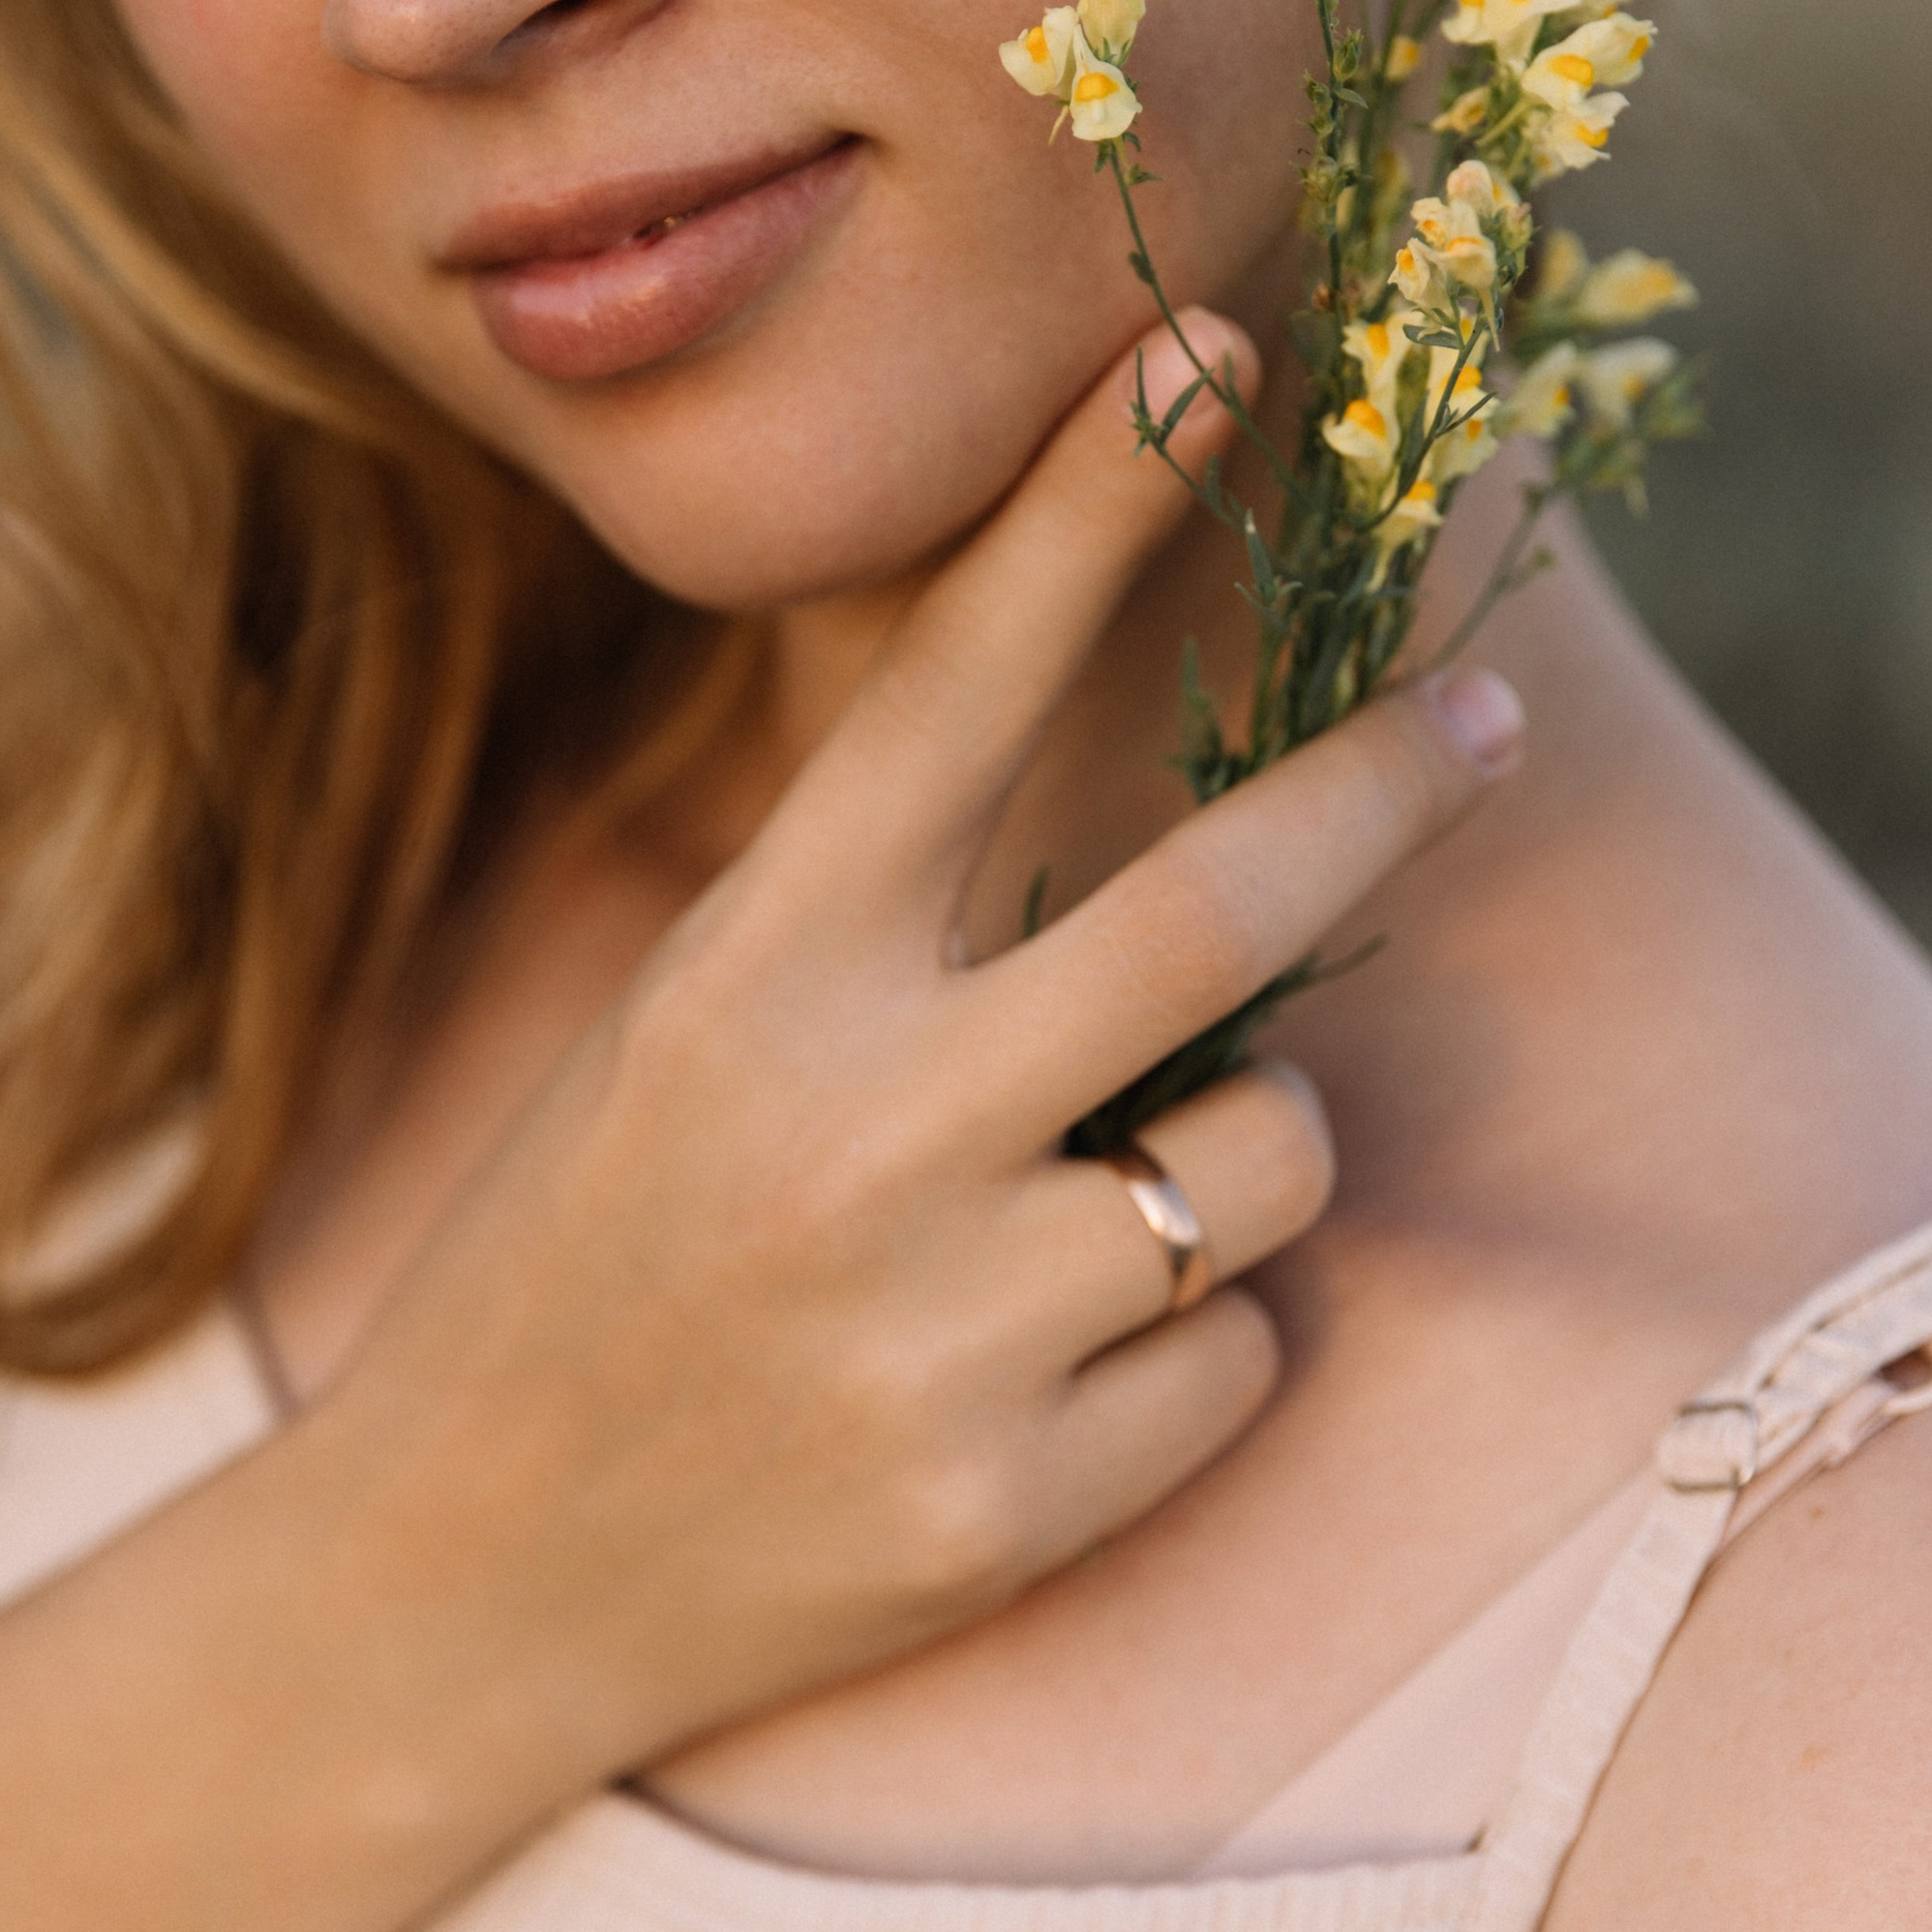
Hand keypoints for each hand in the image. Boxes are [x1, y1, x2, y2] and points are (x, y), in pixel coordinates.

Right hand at [324, 315, 1523, 1778]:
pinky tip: (1034, 1383)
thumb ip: (881, 926)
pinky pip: (1238, 1356)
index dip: (1086, 504)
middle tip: (1489, 720)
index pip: (947, 682)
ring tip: (1098, 1207)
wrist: (441, 1582)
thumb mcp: (682, 1026)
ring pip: (1269, 1152)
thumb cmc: (583, 1256)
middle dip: (1385, 786)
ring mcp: (936, 1327)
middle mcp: (851, 1126)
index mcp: (749, 971)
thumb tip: (1159, 819)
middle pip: (1213, 908)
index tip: (1210, 349)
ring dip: (1241, 1148)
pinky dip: (1186, 1350)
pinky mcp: (1007, 1509)